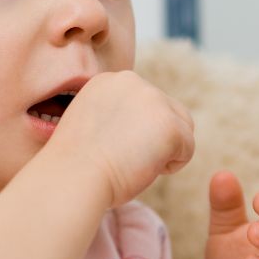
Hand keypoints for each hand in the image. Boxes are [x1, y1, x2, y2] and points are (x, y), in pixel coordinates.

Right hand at [47, 71, 194, 207]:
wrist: (71, 178)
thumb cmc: (75, 166)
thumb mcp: (90, 125)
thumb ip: (115, 116)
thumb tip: (140, 129)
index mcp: (108, 80)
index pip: (144, 104)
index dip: (137, 132)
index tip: (114, 149)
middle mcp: (132, 81)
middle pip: (167, 110)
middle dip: (155, 138)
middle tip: (126, 159)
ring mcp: (152, 99)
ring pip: (181, 127)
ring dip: (165, 149)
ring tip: (135, 163)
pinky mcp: (169, 124)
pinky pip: (187, 149)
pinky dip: (171, 166)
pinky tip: (142, 169)